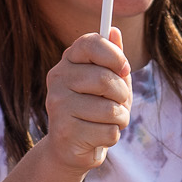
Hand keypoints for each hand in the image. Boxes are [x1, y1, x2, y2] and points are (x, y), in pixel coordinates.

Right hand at [42, 29, 132, 170]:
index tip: (124, 69)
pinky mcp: (64, 132)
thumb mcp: (108, 83)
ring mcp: (58, 106)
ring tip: (107, 122)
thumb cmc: (95, 111)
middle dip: (122, 95)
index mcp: (68, 62)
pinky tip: (97, 137)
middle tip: (119, 102)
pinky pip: (108, 132)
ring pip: (110, 109)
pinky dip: (112, 136)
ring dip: (120, 119)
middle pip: (104, 79)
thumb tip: (115, 32)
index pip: (89, 43)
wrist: (70, 149)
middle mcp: (57, 79)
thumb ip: (113, 60)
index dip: (113, 55)